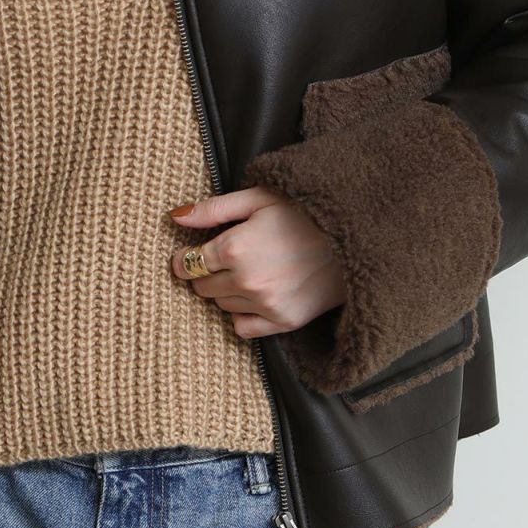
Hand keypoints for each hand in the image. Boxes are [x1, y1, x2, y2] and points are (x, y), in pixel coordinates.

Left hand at [169, 186, 346, 338]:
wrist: (352, 235)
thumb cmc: (303, 211)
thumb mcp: (257, 198)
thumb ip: (213, 209)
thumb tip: (175, 217)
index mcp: (234, 248)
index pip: (189, 263)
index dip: (184, 258)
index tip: (189, 256)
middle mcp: (246, 282)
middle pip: (202, 287)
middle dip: (205, 274)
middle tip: (220, 261)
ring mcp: (266, 305)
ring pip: (222, 306)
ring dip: (225, 292)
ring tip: (246, 272)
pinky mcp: (284, 321)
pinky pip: (244, 328)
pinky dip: (243, 315)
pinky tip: (254, 297)